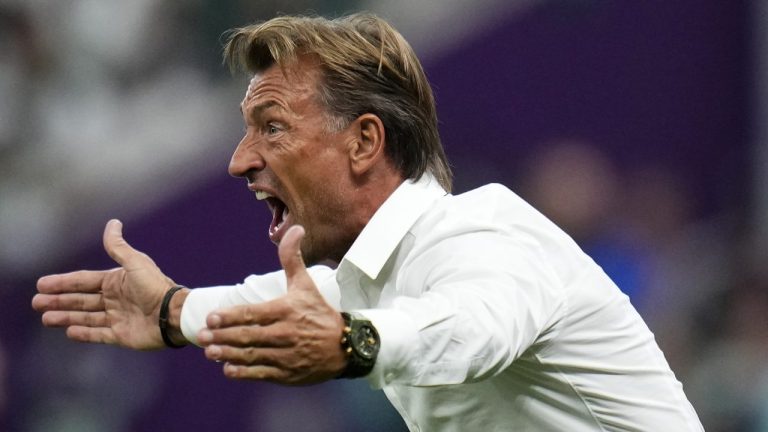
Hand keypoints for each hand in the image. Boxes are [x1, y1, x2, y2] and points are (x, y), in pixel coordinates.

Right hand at [32, 219, 178, 349]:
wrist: (173, 314)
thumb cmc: (156, 287)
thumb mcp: (135, 263)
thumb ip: (119, 247)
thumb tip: (113, 223)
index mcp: (116, 282)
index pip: (83, 282)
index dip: (63, 282)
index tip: (42, 284)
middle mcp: (115, 299)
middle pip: (81, 300)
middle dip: (58, 300)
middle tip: (36, 302)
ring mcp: (118, 317)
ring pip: (85, 317)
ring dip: (65, 317)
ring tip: (46, 318)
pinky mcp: (122, 335)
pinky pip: (98, 334)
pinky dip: (83, 333)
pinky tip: (68, 331)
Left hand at [199, 225, 346, 384]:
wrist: (347, 346)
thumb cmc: (320, 313)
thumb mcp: (306, 285)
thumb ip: (293, 258)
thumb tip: (296, 228)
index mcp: (287, 311)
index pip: (253, 314)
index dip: (230, 316)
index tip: (210, 317)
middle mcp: (286, 334)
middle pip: (248, 336)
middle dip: (222, 336)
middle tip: (201, 336)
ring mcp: (287, 356)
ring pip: (252, 355)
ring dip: (228, 354)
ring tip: (208, 352)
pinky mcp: (289, 374)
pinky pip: (262, 373)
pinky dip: (244, 372)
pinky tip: (228, 368)